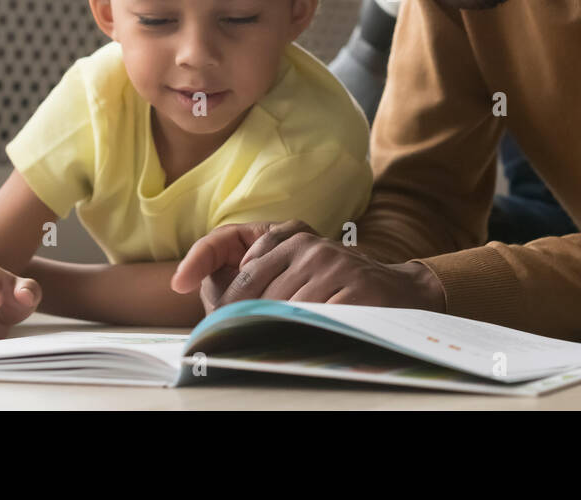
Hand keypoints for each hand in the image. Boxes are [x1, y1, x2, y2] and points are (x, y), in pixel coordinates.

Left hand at [170, 220, 445, 314]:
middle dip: (246, 323)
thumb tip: (215, 305)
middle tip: (248, 342)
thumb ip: (261, 278)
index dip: (207, 272)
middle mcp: (309, 247)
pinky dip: (307, 337)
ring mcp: (332, 267)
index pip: (240, 264)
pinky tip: (313, 340)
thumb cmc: (342, 288)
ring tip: (290, 340)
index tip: (177, 283)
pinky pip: (313, 323)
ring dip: (279, 333)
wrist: (404, 295)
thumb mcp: (300, 271)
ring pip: (281, 312)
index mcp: (292, 238)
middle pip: (256, 296)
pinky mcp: (353, 289)